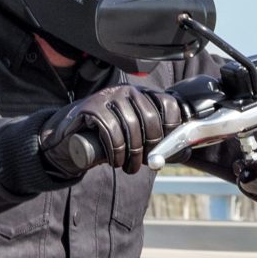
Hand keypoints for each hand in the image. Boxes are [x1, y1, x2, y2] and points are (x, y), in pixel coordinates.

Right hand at [42, 82, 186, 177]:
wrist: (71, 137)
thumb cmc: (109, 139)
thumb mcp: (136, 138)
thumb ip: (159, 143)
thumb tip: (185, 152)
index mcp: (143, 95)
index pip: (168, 103)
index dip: (172, 127)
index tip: (165, 148)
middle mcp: (128, 90)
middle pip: (151, 117)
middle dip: (151, 146)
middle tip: (144, 164)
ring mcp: (108, 96)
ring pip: (131, 125)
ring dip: (132, 153)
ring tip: (128, 167)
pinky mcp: (91, 106)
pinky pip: (110, 129)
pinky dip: (116, 150)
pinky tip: (114, 160)